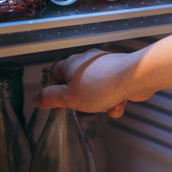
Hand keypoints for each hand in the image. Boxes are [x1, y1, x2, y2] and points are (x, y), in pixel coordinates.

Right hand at [32, 48, 154, 117]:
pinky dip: (114, 101)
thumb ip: (50, 98)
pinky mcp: (120, 74)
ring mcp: (104, 67)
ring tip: (105, 106)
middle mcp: (87, 62)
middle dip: (81, 100)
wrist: (134, 78)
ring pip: (95, 91)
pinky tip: (118, 105)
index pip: (55, 74)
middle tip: (83, 109)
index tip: (58, 105)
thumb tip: (37, 99)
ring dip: (100, 104)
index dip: (54, 90)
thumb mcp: (69, 97)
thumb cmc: (102, 85)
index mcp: (71, 64)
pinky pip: (111, 91)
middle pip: (76, 84)